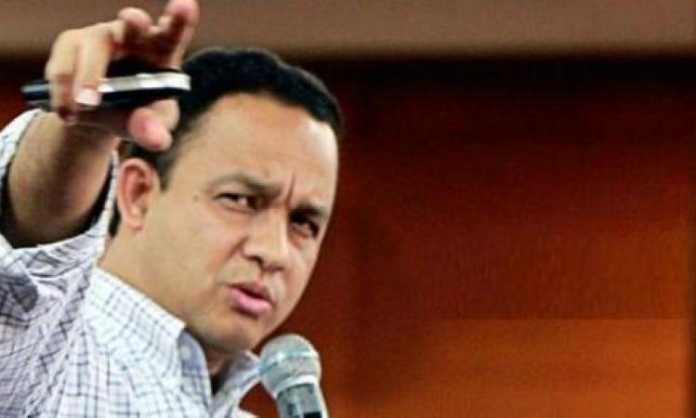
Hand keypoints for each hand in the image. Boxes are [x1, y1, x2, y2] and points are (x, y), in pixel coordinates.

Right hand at [44, 0, 198, 149]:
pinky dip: (64, 92)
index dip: (179, 18)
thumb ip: (153, 129)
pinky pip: (64, 65)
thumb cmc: (138, 111)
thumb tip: (155, 140)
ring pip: (94, 48)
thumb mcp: (150, 124)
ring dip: (88, 77)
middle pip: (134, 24)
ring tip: (83, 108)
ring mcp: (100, 37)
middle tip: (134, 19)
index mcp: (162, 51)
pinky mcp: (71, 45)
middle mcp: (133, 36)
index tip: (185, 5)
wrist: (100, 113)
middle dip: (135, 21)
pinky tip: (68, 114)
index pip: (174, 32)